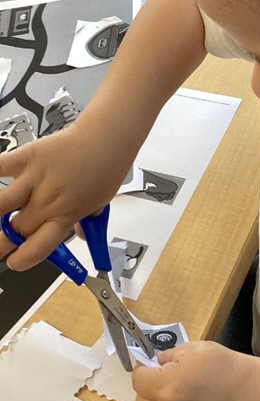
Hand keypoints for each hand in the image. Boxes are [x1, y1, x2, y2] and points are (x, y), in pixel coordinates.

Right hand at [0, 121, 131, 269]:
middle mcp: (47, 201)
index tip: (15, 261)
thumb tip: (81, 234)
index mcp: (65, 216)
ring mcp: (34, 180)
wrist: (107, 138)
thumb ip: (84, 221)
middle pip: (12, 231)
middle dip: (2, 241)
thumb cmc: (106, 168)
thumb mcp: (100, 204)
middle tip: (2, 240)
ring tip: (0, 212)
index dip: (21, 260)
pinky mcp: (26, 157)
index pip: (36, 249)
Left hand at [132, 341, 250, 400]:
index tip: (151, 360)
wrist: (246, 393)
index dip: (143, 367)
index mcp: (167, 385)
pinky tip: (185, 398)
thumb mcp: (194, 349)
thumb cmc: (223, 365)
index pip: (138, 379)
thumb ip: (169, 355)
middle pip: (140, 399)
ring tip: (174, 386)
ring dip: (154, 398)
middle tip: (162, 372)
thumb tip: (156, 362)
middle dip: (146, 385)